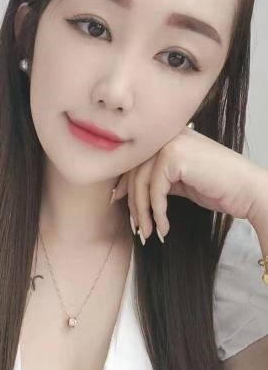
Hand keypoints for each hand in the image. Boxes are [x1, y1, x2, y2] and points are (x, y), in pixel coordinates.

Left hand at [111, 125, 265, 241]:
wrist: (248, 191)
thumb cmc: (220, 187)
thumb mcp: (182, 180)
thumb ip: (159, 179)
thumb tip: (128, 190)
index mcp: (169, 138)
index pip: (136, 160)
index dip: (125, 183)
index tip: (120, 204)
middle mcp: (168, 136)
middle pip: (135, 171)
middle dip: (133, 204)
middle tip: (136, 227)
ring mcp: (171, 143)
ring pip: (142, 182)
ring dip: (143, 213)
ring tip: (148, 233)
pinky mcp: (175, 156)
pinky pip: (155, 190)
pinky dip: (157, 213)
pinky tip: (164, 228)